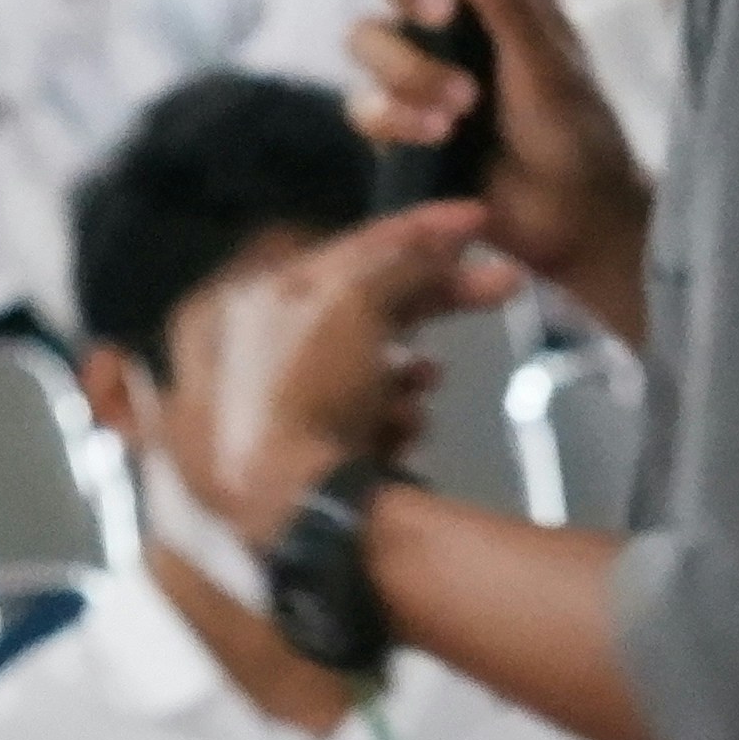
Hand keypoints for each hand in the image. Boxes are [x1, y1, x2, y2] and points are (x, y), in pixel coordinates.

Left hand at [181, 204, 505, 547]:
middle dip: (429, 298)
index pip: (336, 247)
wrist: (283, 521)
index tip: (477, 218)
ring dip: (406, 368)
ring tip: (432, 380)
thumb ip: (398, 262)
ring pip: (357, 369)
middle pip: (352, 307)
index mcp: (235, 302)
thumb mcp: (352, 305)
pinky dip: (385, 418)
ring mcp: (260, 416)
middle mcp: (236, 355)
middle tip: (503, 284)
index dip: (414, 228)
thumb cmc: (303, 395)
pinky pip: (351, 423)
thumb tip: (437, 237)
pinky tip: (406, 431)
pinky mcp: (289, 467)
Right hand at [351, 0, 650, 339]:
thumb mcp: (550, 66)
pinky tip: (437, 136)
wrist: (573, 220)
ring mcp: (419, 64)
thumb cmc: (580, 134)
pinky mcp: (400, 121)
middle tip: (439, 13)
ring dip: (406, 69)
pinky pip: (365, 105)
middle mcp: (449, 11)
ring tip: (462, 108)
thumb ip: (508, 1)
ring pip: (364, 36)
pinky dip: (395, 118)